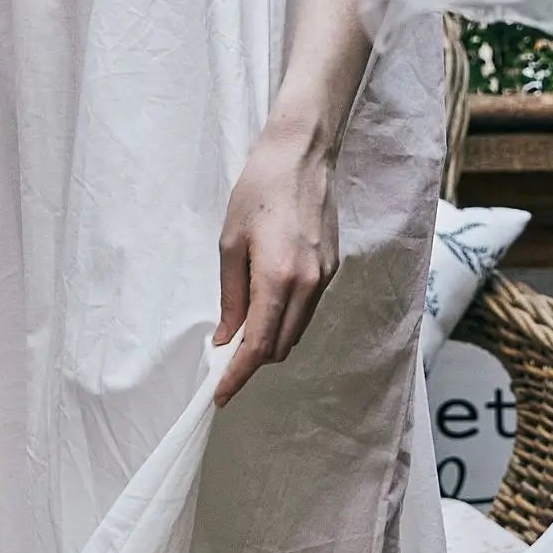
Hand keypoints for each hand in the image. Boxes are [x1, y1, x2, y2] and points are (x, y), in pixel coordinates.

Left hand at [213, 118, 338, 403]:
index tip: (220, 396)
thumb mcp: (230, 243)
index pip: (259, 346)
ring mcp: (325, 279)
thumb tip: (226, 338)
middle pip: (281, 347)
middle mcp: (308, 286)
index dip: (238, 375)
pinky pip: (307, 311)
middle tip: (223, 361)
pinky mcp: (332, 269)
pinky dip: (285, 320)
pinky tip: (266, 307)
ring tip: (240, 334)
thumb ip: (232, 297)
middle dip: (253, 362)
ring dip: (270, 342)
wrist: (302, 156)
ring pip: (296, 332)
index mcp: (279, 279)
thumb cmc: (258, 192)